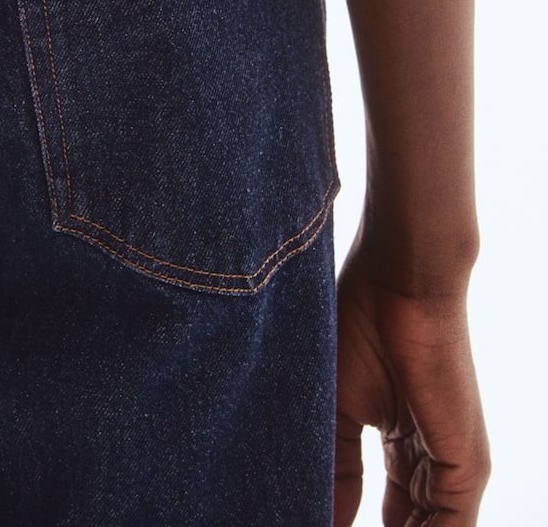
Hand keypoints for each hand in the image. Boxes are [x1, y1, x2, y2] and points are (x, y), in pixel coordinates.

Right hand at [334, 254, 488, 525]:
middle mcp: (432, 464)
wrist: (400, 282)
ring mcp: (453, 468)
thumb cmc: (362, 326)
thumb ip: (337, 471)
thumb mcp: (338, 412)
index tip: (317, 524)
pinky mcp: (467, 467)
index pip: (392, 519)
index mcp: (404, 447)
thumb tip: (321, 520)